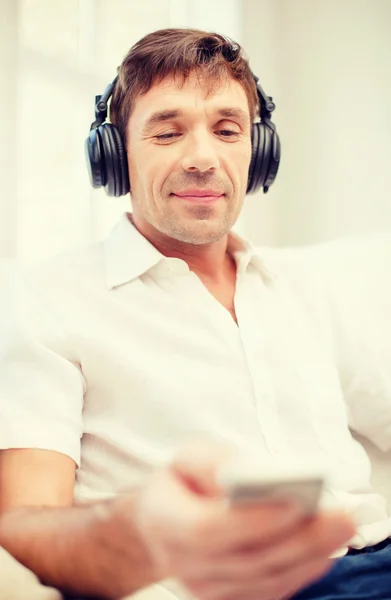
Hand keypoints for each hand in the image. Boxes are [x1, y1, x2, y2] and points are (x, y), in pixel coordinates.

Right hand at [132, 440, 355, 599]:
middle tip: (340, 516)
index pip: (208, 530)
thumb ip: (211, 462)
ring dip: (308, 556)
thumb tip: (248, 472)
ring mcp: (205, 588)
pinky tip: (323, 550)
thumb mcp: (186, 458)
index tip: (293, 504)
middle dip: (299, 538)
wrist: (161, 524)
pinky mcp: (226, 598)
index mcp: (166, 521)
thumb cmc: (180, 484)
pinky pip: (268, 591)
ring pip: (264, 579)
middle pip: (247, 559)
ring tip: (339, 529)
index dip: (252, 521)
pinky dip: (300, 572)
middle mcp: (183, 563)